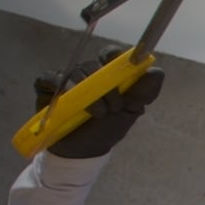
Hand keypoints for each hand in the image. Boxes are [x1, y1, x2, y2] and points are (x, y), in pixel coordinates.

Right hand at [35, 47, 163, 158]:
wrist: (84, 150)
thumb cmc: (108, 128)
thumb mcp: (130, 112)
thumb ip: (144, 92)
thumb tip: (156, 71)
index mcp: (107, 74)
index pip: (110, 54)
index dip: (114, 56)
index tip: (120, 68)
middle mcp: (87, 72)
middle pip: (93, 65)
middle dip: (106, 85)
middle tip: (114, 107)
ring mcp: (66, 78)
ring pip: (75, 72)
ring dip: (89, 94)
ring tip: (99, 114)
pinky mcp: (47, 87)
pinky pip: (49, 77)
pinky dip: (59, 85)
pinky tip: (68, 100)